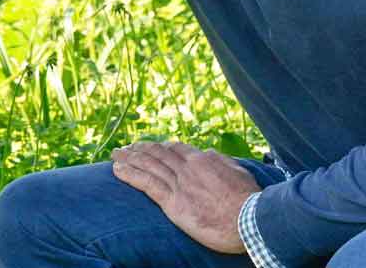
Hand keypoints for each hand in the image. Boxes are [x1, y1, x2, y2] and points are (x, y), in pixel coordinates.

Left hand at [110, 141, 258, 253]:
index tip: (150, 146)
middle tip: (125, 147)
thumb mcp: (238, 171)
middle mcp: (187, 168)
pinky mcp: (173, 203)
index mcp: (203, 159)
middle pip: (157, 154)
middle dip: (139, 149)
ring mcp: (179, 184)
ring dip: (129, 158)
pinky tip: (118, 171)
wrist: (250, 219)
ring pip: (148, 166)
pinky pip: (147, 184)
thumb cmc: (249, 200)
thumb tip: (209, 154)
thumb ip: (221, 161)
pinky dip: (130, 175)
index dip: (160, 147)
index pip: (176, 149)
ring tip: (115, 155)